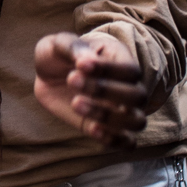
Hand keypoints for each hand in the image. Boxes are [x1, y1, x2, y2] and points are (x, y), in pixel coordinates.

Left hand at [33, 31, 147, 145]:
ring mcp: (119, 110)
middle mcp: (127, 86)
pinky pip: (126, 142)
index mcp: (120, 60)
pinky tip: (92, 130)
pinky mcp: (107, 128)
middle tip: (72, 80)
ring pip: (136, 121)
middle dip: (105, 91)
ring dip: (109, 117)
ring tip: (77, 104)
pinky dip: (114, 140)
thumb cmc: (58, 55)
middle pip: (138, 96)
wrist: (48, 75)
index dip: (108, 70)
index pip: (129, 70)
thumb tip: (86, 60)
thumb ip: (73, 49)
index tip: (79, 65)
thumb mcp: (58, 44)